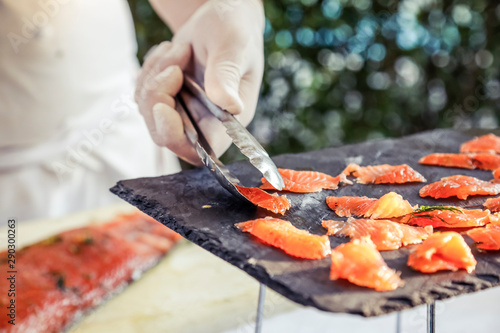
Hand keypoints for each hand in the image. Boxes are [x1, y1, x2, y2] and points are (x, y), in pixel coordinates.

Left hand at [135, 0, 264, 165]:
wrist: (220, 19)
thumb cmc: (234, 31)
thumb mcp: (233, 46)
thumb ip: (227, 75)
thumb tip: (231, 106)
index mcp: (228, 120)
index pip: (201, 150)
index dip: (176, 137)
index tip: (163, 106)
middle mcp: (206, 122)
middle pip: (165, 134)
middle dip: (158, 97)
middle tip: (174, 63)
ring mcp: (184, 112)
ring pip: (149, 113)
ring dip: (155, 76)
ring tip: (179, 49)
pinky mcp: (168, 101)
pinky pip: (142, 96)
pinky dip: (150, 71)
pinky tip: (169, 54)